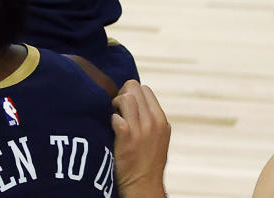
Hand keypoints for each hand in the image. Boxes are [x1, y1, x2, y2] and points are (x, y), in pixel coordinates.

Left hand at [112, 81, 170, 197]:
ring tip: (116, 117)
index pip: (144, 88)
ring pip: (125, 96)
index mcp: (161, 119)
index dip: (132, 93)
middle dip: (123, 94)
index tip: (127, 107)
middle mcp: (153, 122)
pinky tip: (113, 130)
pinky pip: (115, 115)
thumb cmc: (147, 161)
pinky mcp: (127, 136)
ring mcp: (141, 129)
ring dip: (116, 104)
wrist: (143, 186)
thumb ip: (152, 117)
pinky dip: (111, 120)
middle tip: (118, 110)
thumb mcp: (158, 136)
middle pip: (133, 87)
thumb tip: (138, 97)